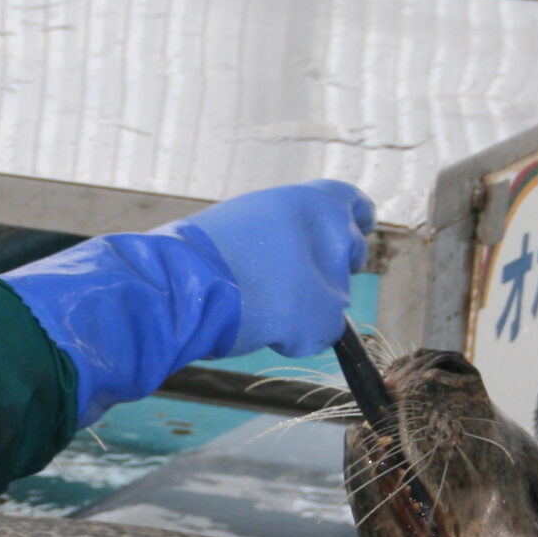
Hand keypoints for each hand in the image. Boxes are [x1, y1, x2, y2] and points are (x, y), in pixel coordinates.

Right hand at [3, 178, 373, 424]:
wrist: (182, 285)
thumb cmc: (200, 251)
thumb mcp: (247, 218)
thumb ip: (282, 228)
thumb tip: (289, 251)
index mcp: (310, 201)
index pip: (355, 204)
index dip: (353, 221)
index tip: (354, 229)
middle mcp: (331, 234)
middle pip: (351, 253)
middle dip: (329, 266)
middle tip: (289, 280)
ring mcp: (332, 279)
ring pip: (332, 297)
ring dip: (305, 304)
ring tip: (259, 305)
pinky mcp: (324, 319)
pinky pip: (319, 333)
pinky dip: (294, 336)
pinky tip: (261, 327)